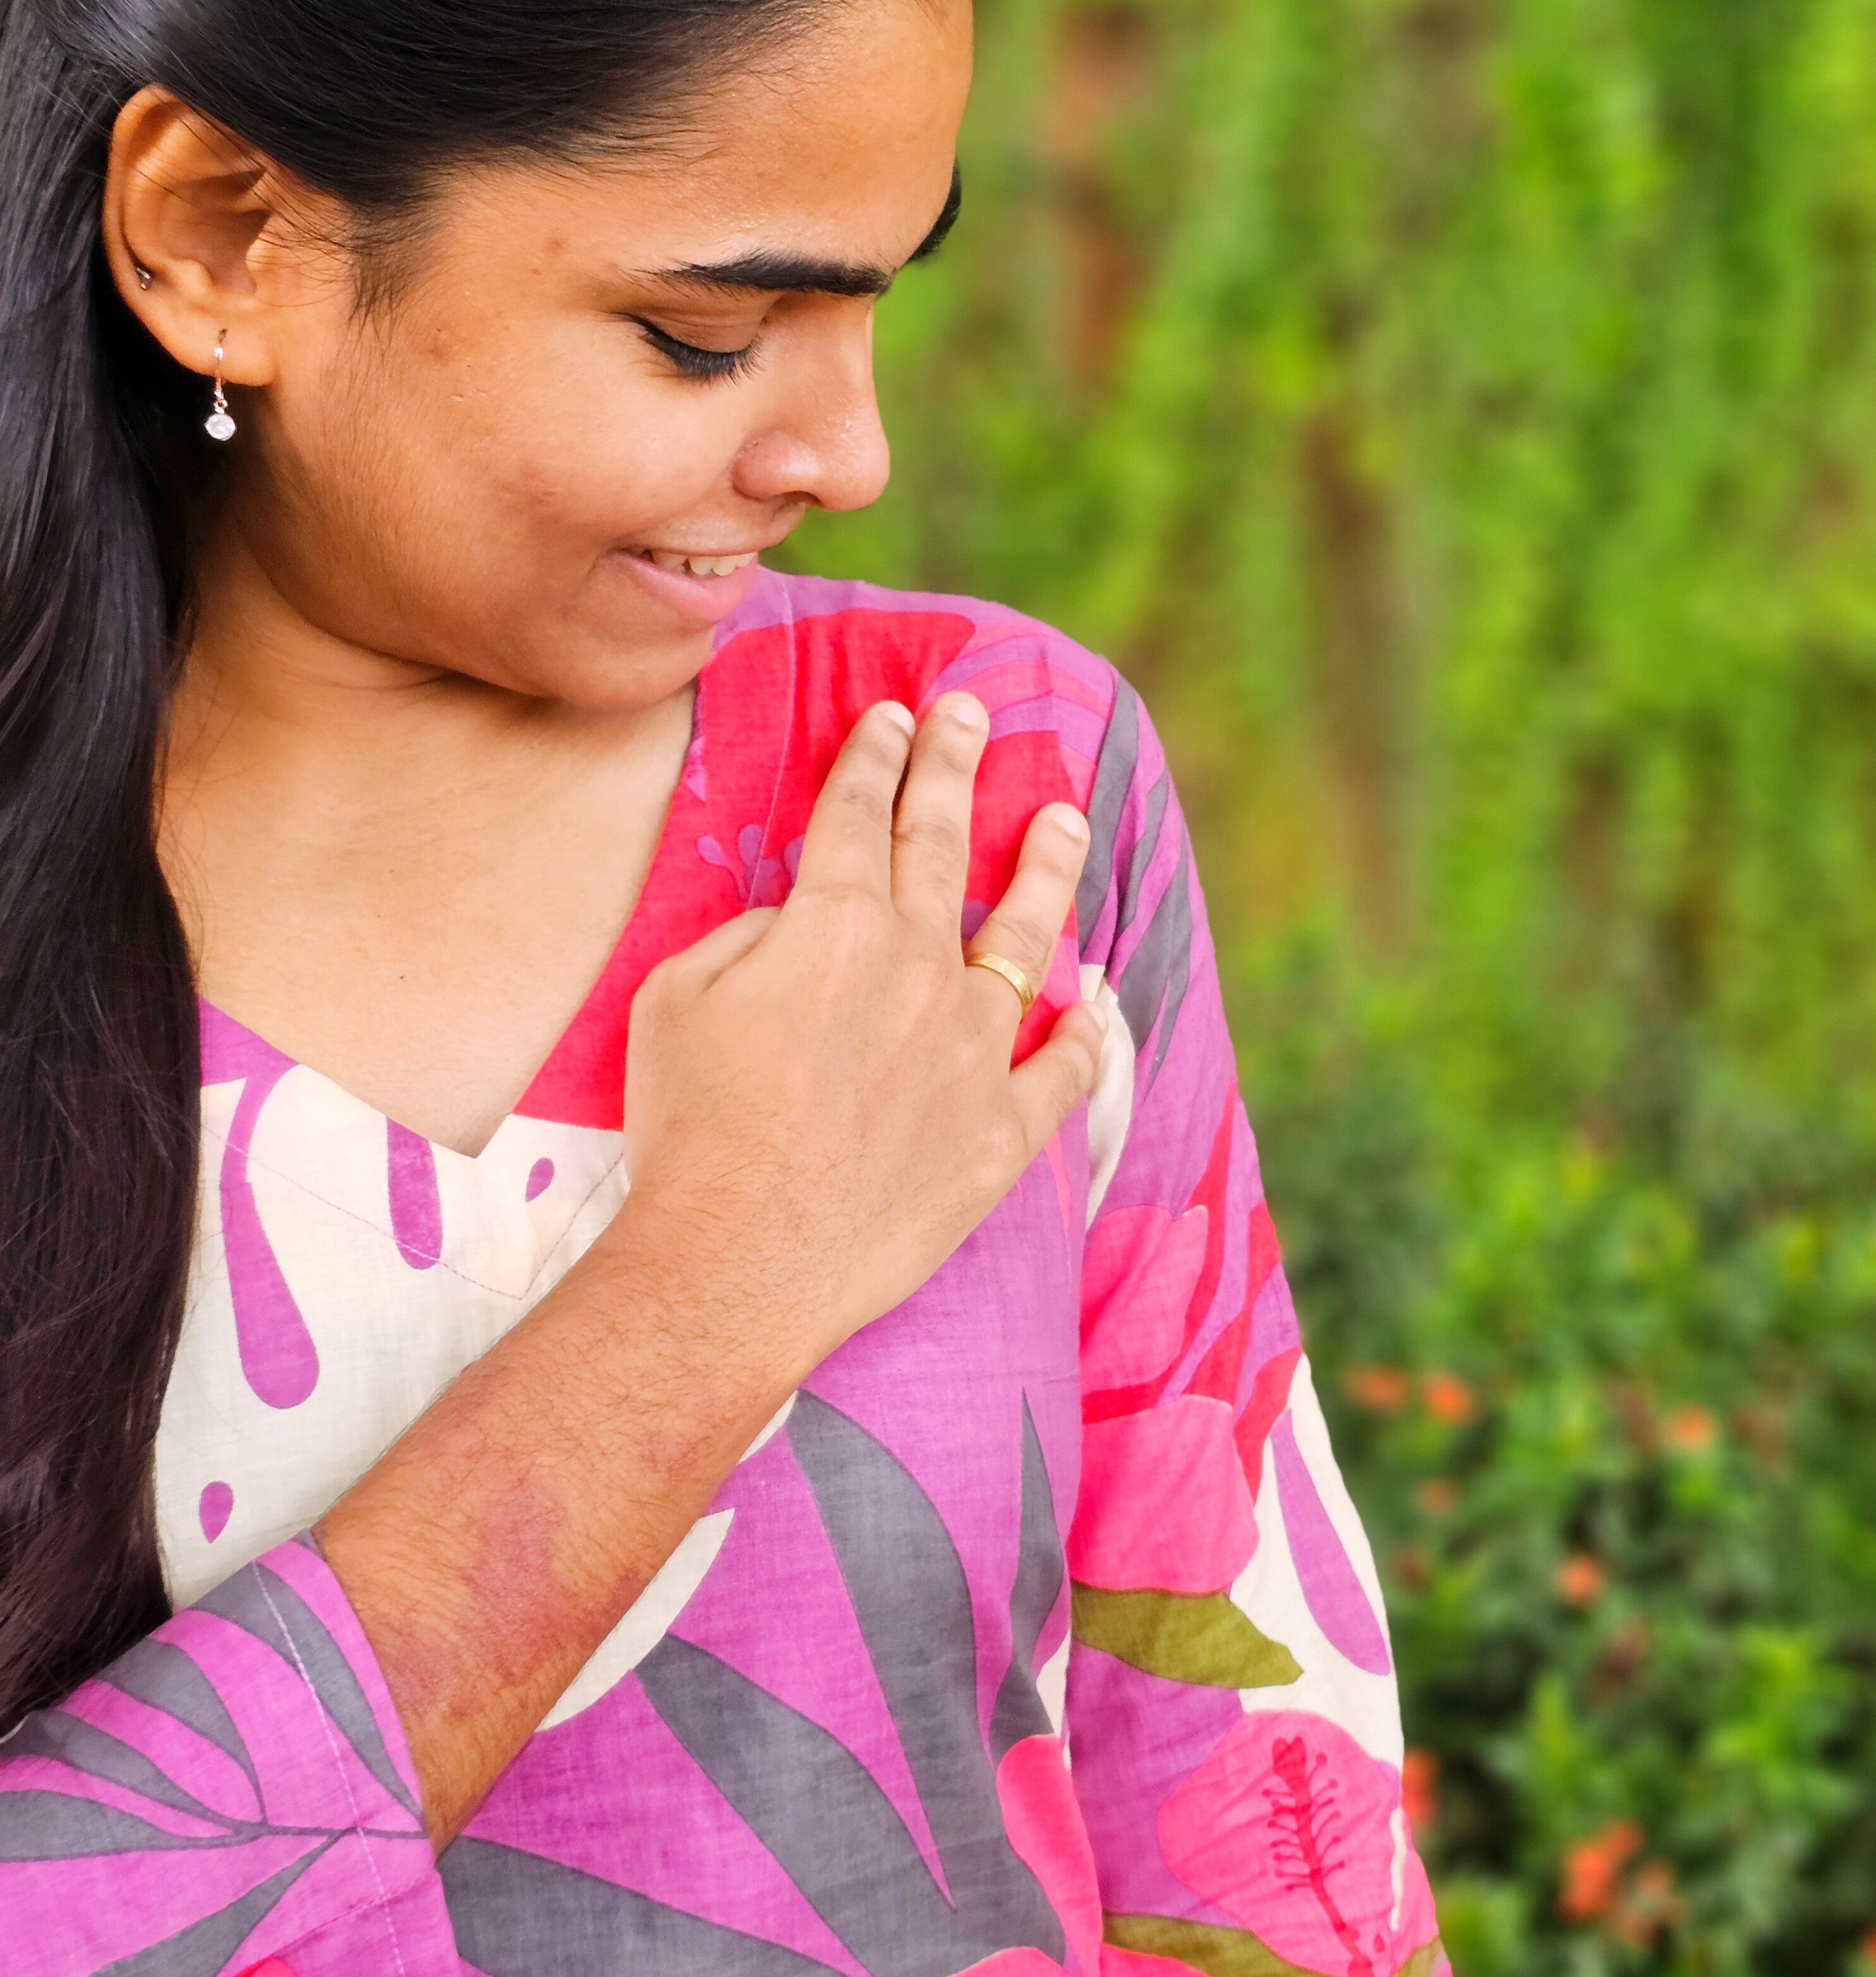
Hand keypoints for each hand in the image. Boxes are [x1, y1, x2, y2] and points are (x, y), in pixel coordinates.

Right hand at [618, 690, 1101, 1367]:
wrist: (734, 1263)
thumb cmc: (688, 1130)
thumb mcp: (676, 999)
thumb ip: (745, 938)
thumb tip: (796, 924)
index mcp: (836, 927)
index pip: (860, 815)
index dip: (876, 756)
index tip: (895, 715)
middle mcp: (919, 969)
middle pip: (942, 847)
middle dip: (954, 767)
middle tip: (972, 713)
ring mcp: (973, 1051)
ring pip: (1028, 940)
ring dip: (1046, 870)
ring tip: (1066, 819)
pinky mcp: (1001, 1134)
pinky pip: (1063, 1073)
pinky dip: (1086, 1036)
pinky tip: (1099, 1006)